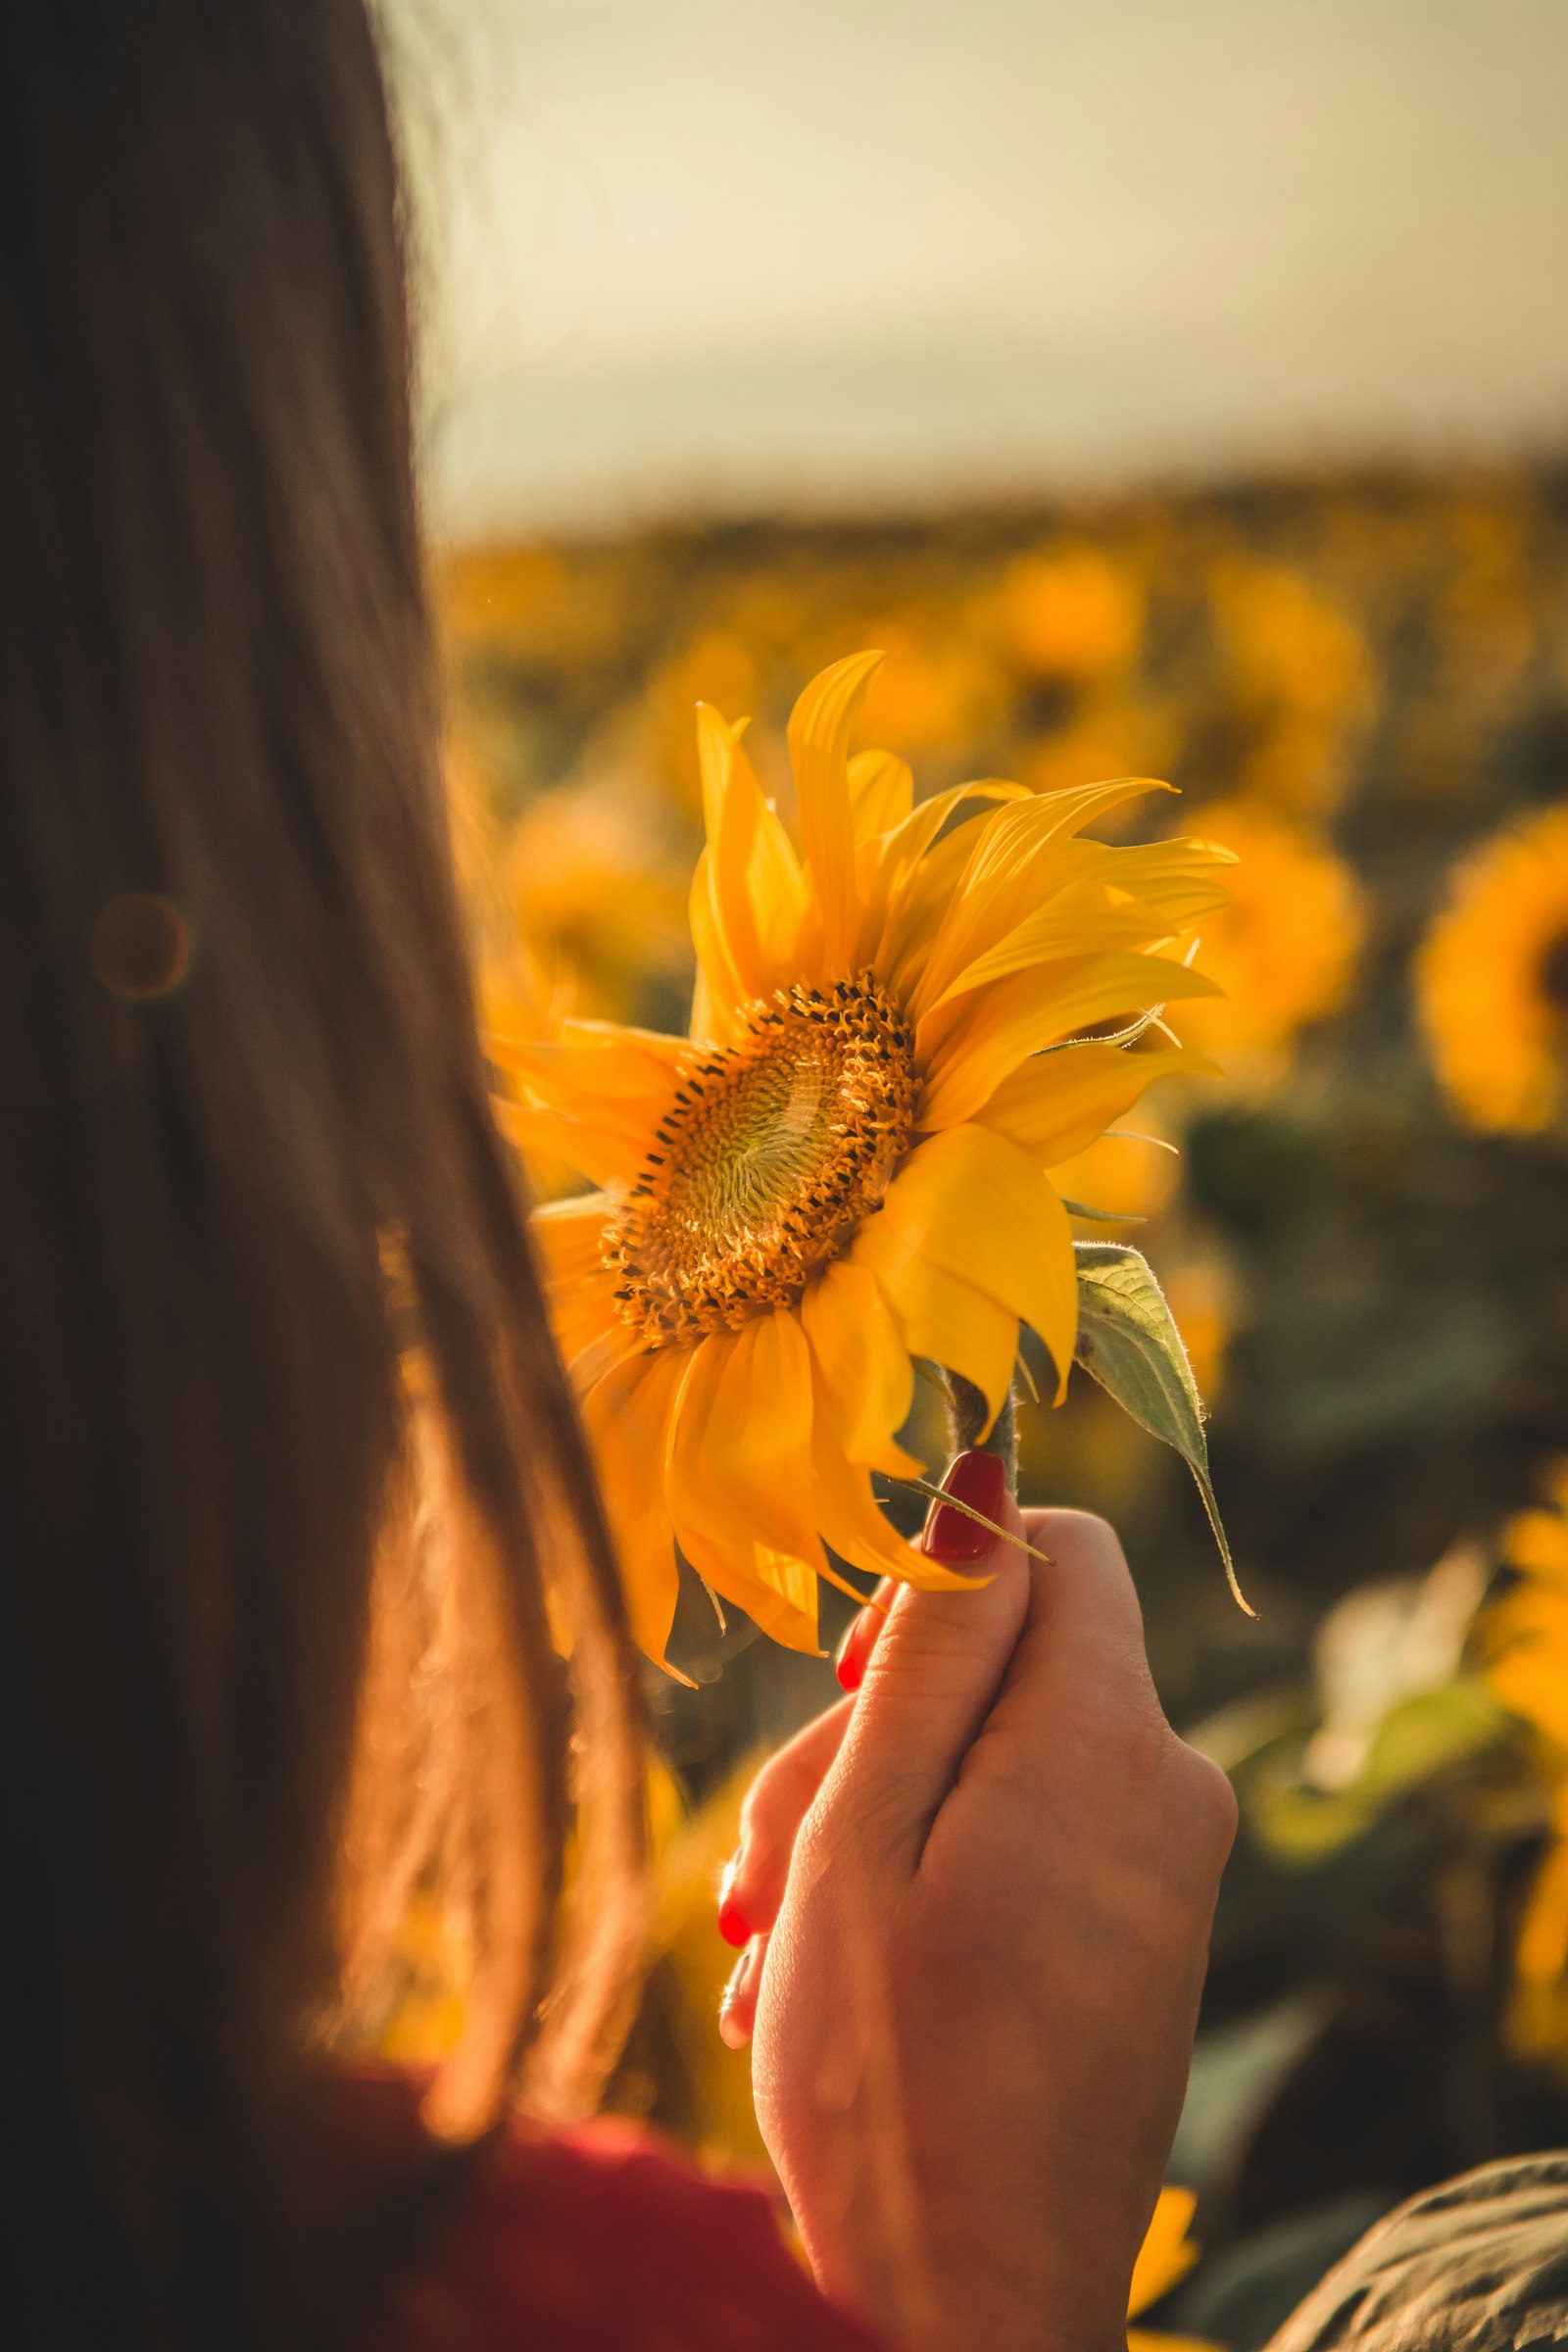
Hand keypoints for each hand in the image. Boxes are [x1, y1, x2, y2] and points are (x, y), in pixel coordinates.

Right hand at [717, 1465, 1236, 2351]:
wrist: (971, 2313)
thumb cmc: (893, 2075)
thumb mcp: (866, 1828)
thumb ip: (931, 1642)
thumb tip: (984, 1469)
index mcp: (1108, 1739)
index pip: (1052, 1547)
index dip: (935, 1584)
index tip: (847, 1689)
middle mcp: (1168, 1793)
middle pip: (1003, 1671)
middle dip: (866, 1743)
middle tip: (759, 1875)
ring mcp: (1163, 1881)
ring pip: (990, 1769)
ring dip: (866, 1838)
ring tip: (774, 1961)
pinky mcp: (1138, 1949)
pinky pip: (1022, 1856)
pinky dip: (920, 1895)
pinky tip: (829, 1991)